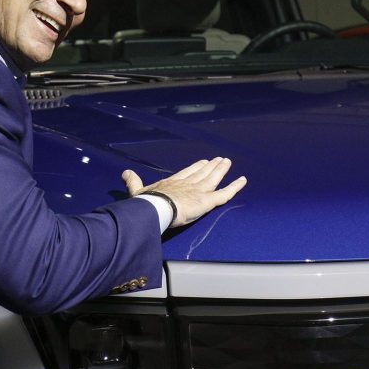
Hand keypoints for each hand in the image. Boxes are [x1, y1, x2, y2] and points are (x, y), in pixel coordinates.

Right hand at [122, 157, 246, 227]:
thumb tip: (125, 173)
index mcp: (173, 182)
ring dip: (221, 170)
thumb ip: (133, 182)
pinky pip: (225, 193)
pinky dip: (235, 187)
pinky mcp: (207, 200)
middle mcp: (188, 184)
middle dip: (211, 166)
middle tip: (220, 160)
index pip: (187, 173)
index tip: (202, 161)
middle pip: (202, 173)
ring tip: (228, 162)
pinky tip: (243, 180)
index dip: (196, 167)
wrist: (156, 208)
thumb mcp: (138, 192)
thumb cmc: (147, 203)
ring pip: (214, 179)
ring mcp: (199, 191)